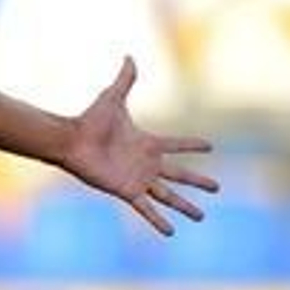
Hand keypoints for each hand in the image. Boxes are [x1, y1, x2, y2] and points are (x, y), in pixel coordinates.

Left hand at [61, 57, 218, 234]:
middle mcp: (146, 163)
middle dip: (199, 180)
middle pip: (180, 173)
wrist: (71, 140)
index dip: (192, 145)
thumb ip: (124, 80)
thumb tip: (129, 56)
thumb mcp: (112, 98)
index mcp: (147, 142)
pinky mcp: (127, 190)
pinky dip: (158, 220)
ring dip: (186, 206)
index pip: (177, 144)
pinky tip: (170, 233)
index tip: (210, 146)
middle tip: (218, 187)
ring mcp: (138, 178)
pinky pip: (146, 208)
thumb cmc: (90, 121)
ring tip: (201, 217)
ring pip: (169, 194)